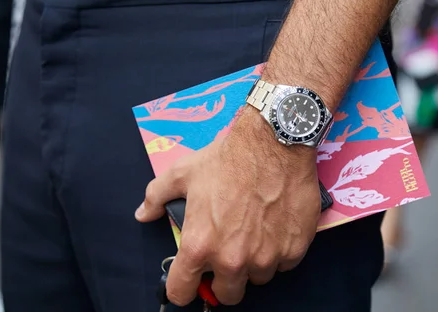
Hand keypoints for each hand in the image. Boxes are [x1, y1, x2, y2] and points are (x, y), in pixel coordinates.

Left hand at [135, 107, 321, 305]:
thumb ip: (157, 196)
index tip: (190, 279)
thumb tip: (144, 214)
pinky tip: (276, 226)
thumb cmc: (227, 159)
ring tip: (255, 232)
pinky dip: (280, 250)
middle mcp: (233, 259)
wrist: (273, 144)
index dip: (183, 286)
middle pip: (227, 294)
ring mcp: (267, 257)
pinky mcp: (294, 250)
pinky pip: (285, 263)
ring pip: (258, 277)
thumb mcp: (183, 173)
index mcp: (200, 245)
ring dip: (254, 262)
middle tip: (229, 250)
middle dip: (224, 277)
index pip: (181, 292)